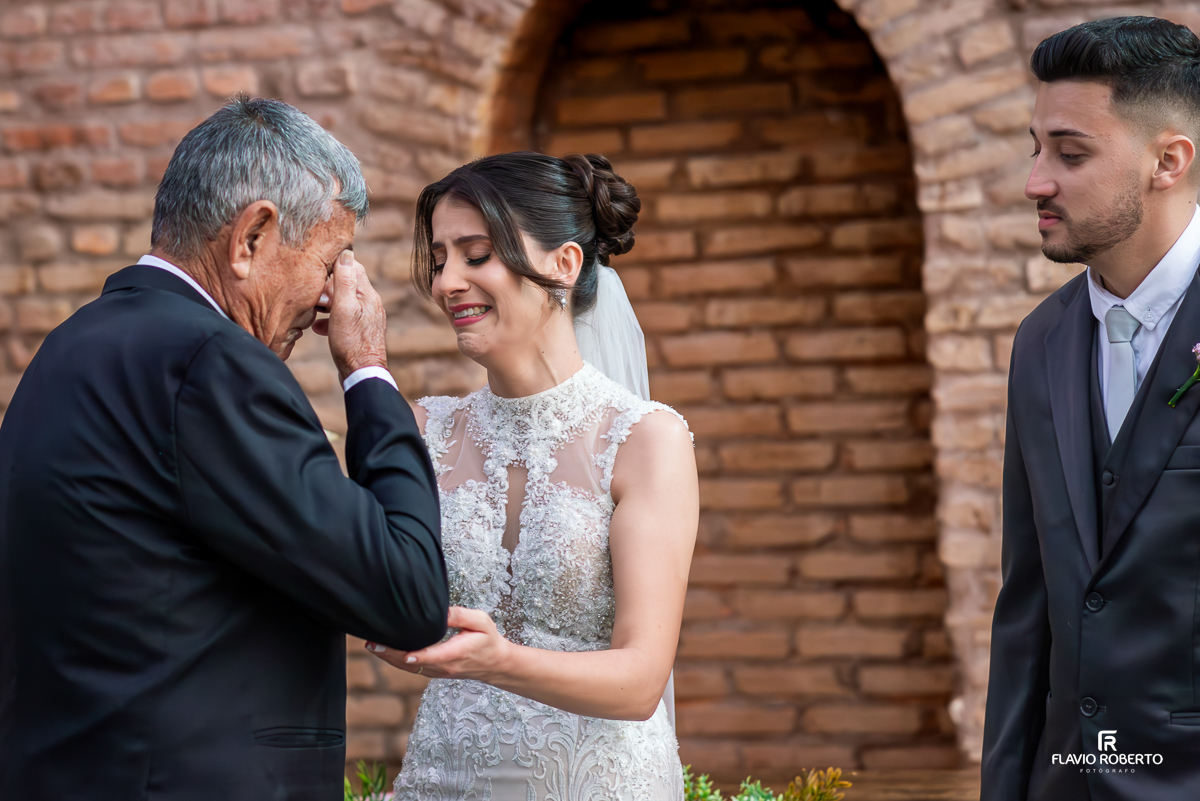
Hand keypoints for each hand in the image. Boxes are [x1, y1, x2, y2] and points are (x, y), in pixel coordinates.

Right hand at [313, 251, 387, 382]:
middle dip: (328, 286)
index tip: (318, 268)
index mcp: (368, 294)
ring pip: (343, 301)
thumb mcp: (343, 308)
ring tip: (314, 310)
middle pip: (347, 283)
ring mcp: (366, 318)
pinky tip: (318, 327)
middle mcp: (370, 303)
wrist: (361, 374)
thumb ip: (345, 281)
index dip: (335, 264)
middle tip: (314, 296)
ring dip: (327, 303)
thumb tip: (346, 253)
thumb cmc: (351, 342)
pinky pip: (343, 318)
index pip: (353, 266)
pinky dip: (330, 319)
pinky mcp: (360, 331)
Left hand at [365, 606, 510, 681]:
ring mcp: (437, 672)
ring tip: (372, 646)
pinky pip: (412, 669)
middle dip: (392, 654)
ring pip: (409, 668)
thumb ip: (461, 616)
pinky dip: (396, 661)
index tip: (403, 652)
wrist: (494, 664)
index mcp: (457, 653)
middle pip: (414, 664)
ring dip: (390, 658)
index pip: (433, 656)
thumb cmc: (488, 639)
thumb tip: (441, 612)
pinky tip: (384, 652)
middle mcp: (444, 666)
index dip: (416, 655)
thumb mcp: (481, 622)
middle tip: (373, 643)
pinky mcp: (433, 672)